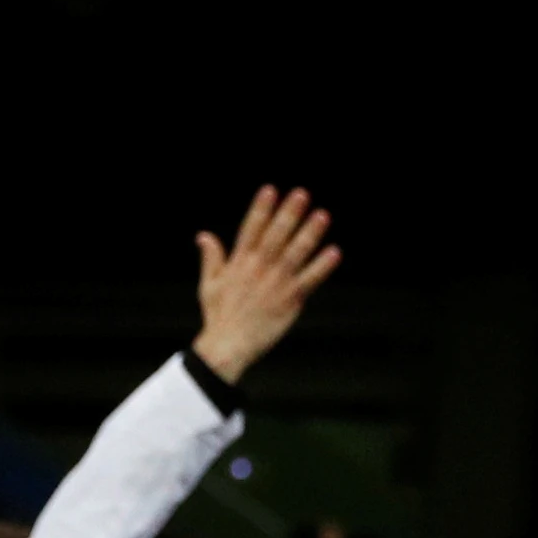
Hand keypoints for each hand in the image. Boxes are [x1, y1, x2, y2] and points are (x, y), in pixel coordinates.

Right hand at [188, 184, 340, 385]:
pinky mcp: (290, 300)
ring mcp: (276, 283)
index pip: (252, 229)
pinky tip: (334, 252)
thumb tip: (203, 236)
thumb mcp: (209, 284)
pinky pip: (309, 280)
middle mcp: (259, 268)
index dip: (261, 209)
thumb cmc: (218, 317)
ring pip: (296, 253)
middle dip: (289, 214)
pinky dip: (322, 267)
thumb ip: (212, 258)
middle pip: (276, 235)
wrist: (228, 347)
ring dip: (310, 233)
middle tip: (302, 194)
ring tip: (322, 215)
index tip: (271, 190)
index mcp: (240, 262)